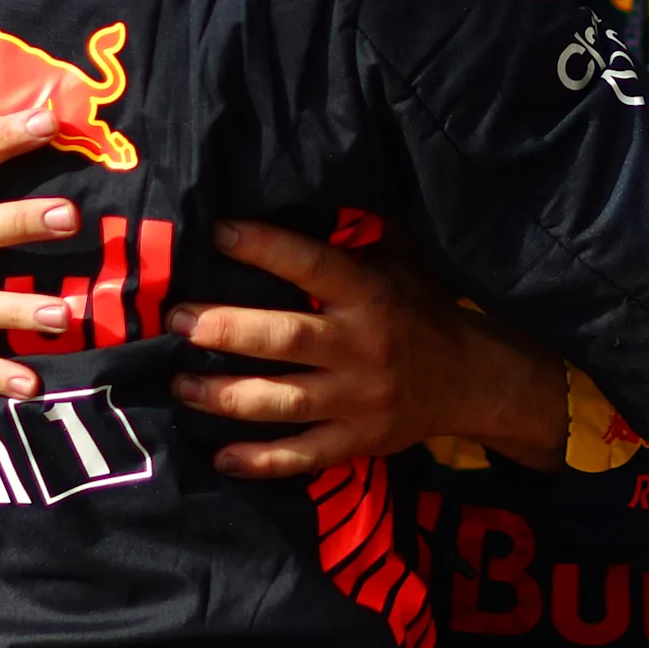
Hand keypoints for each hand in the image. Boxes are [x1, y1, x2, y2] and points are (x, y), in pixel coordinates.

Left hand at [168, 220, 562, 477]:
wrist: (471, 380)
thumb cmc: (422, 309)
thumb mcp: (403, 260)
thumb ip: (358, 234)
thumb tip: (307, 186)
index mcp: (371, 295)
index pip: (311, 265)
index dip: (263, 247)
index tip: (216, 233)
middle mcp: (362, 347)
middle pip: (284, 339)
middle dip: (225, 329)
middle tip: (177, 321)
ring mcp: (359, 400)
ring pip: (281, 401)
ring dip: (224, 396)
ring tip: (180, 384)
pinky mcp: (357, 442)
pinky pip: (302, 456)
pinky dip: (260, 461)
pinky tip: (219, 457)